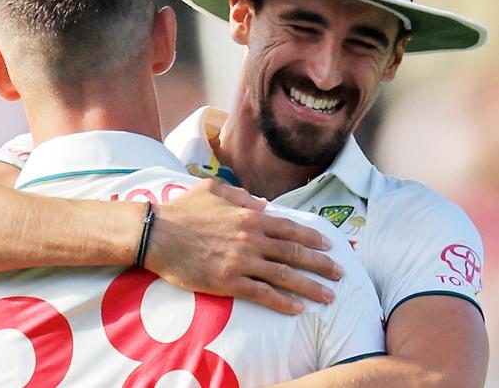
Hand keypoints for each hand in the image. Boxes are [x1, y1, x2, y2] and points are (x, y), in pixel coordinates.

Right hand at [146, 179, 342, 313]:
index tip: (329, 245)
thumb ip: (240, 194)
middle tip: (340, 273)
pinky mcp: (229, 282)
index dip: (312, 238)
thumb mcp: (212, 189)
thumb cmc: (182, 210)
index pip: (290, 228)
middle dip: (321, 264)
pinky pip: (262, 294)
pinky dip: (282, 302)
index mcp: (249, 216)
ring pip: (285, 275)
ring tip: (329, 296)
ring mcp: (242, 261)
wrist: (158, 234)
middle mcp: (251, 239)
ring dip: (310, 287)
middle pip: (294, 252)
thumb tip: (261, 204)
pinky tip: (297, 309)